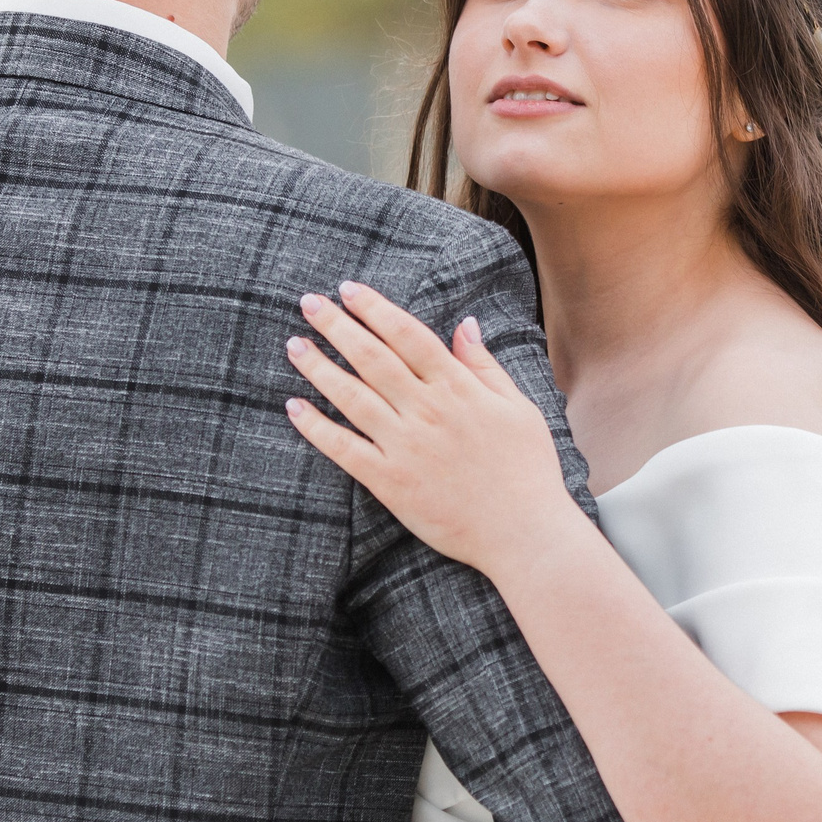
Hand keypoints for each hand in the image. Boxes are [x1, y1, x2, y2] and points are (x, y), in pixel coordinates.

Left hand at [284, 281, 588, 580]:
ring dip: (319, 367)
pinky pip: (344, 449)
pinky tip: (294, 407)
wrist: (523, 531)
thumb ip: (485, 365)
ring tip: (294, 345)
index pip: (408, 335)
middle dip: (337, 326)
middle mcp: (427, 410)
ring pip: (352, 396)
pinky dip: (316, 427)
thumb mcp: (517, 407)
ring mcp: (405, 446)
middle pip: (372, 357)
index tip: (349, 290)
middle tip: (308, 303)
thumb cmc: (527, 469)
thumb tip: (464, 324)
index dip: (375, 309)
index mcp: (458, 388)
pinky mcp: (390, 482)